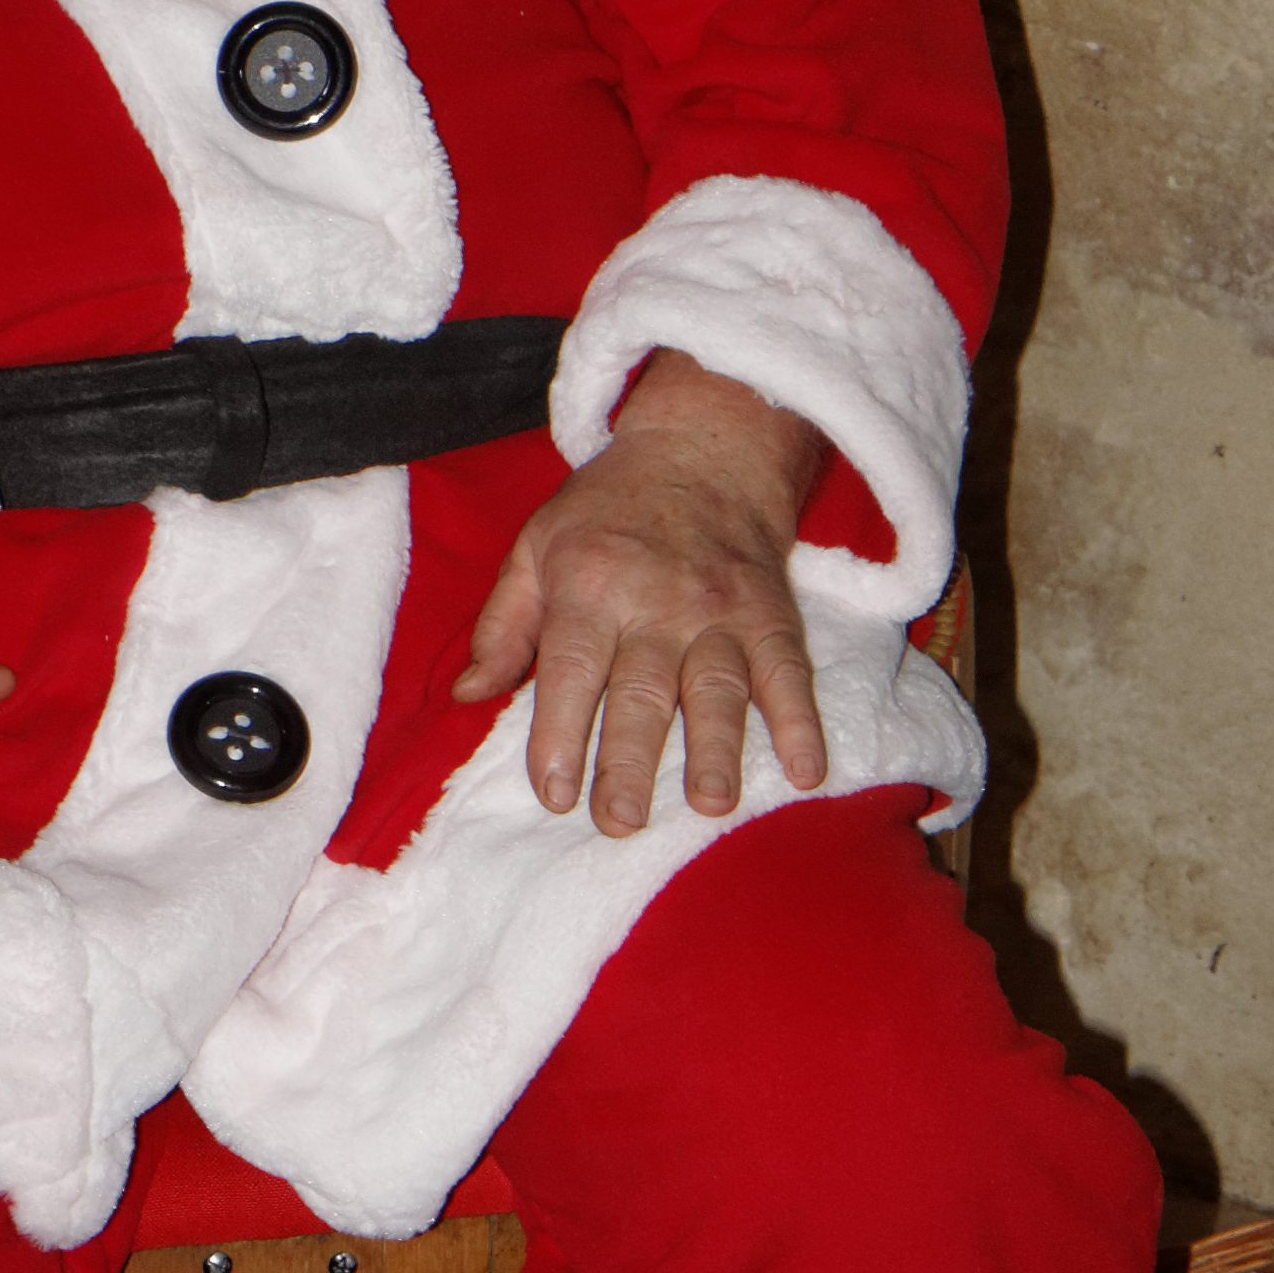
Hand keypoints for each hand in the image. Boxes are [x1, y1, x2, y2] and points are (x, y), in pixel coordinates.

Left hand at [454, 349, 830, 838]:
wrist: (705, 451)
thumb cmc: (607, 511)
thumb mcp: (536, 548)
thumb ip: (503, 627)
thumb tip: (467, 695)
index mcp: (588, 585)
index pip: (571, 669)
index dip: (560, 734)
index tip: (555, 794)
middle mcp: (655, 600)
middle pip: (642, 690)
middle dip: (631, 761)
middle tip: (620, 821)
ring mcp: (720, 609)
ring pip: (718, 687)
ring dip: (717, 749)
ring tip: (711, 805)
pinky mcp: (771, 614)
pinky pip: (789, 672)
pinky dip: (800, 721)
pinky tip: (806, 771)